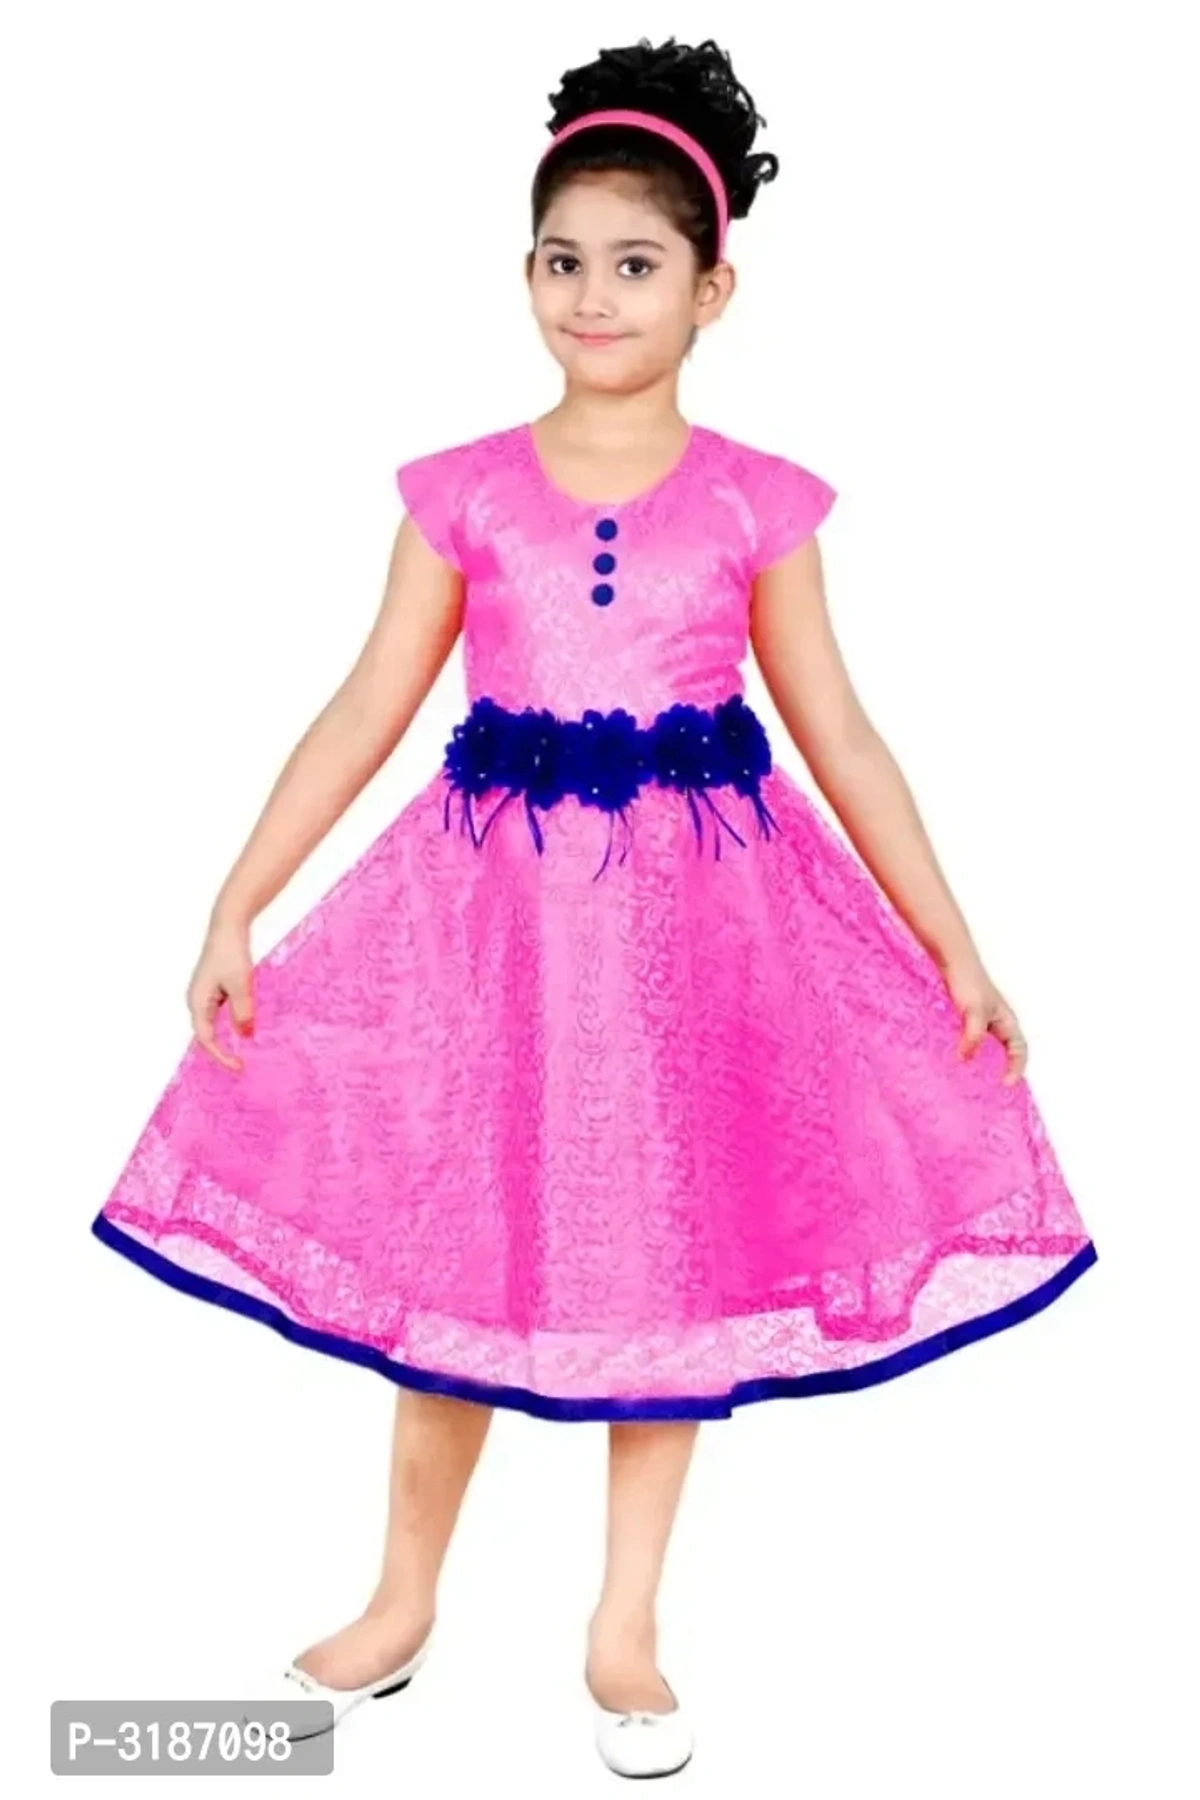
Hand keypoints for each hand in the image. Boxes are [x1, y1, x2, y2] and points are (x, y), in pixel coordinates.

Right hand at [186, 915, 254, 1071]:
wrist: (227, 926)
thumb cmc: (231, 953)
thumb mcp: (241, 986)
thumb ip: (243, 1013)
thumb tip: (245, 1036)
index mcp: (197, 1002)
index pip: (205, 1038)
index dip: (221, 1055)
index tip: (238, 1066)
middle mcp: (196, 1000)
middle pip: (206, 1034)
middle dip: (222, 1050)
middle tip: (241, 1064)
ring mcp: (204, 994)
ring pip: (214, 1023)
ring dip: (226, 1037)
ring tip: (243, 1051)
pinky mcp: (214, 988)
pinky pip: (221, 1012)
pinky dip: (232, 1022)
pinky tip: (245, 1026)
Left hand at [940, 954, 1027, 1085]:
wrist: (950, 959)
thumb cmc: (967, 980)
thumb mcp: (973, 1010)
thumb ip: (973, 1035)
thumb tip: (966, 1058)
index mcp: (1006, 1021)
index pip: (1019, 1051)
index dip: (1016, 1068)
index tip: (1006, 1084)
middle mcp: (995, 1023)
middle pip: (1003, 1053)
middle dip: (999, 1070)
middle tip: (989, 1091)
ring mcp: (979, 1021)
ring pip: (985, 1048)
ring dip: (980, 1063)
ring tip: (968, 1081)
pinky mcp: (962, 1018)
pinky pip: (967, 1041)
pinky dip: (964, 1052)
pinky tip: (950, 1060)